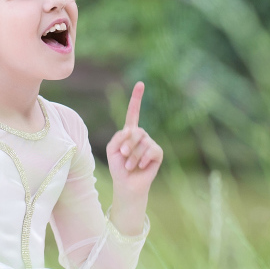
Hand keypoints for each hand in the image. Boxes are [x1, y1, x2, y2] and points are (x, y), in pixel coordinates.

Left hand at [107, 81, 162, 203]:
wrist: (127, 184)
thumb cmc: (118, 167)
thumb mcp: (112, 149)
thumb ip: (118, 137)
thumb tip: (132, 130)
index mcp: (129, 131)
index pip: (134, 112)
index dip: (137, 98)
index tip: (140, 84)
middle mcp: (141, 135)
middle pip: (135, 131)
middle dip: (126, 145)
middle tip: (122, 156)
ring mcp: (150, 143)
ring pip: (142, 143)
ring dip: (132, 157)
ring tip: (130, 166)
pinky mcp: (158, 153)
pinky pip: (151, 151)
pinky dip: (142, 160)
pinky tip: (141, 166)